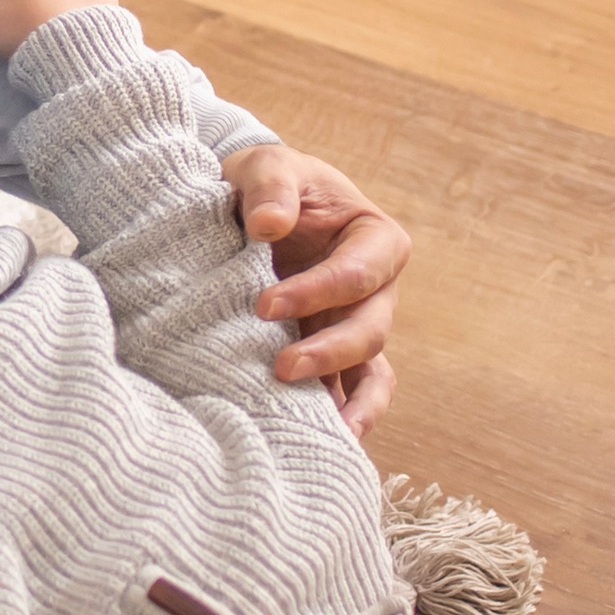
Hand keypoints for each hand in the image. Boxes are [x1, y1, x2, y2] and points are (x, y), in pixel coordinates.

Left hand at [221, 145, 409, 433]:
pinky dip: (339, 422)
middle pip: (370, 330)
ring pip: (369, 375)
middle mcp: (373, 292)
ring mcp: (353, 330)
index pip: (359, 272)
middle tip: (280, 368)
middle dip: (331, 352)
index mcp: (372, 239)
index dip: (319, 291)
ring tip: (322, 435)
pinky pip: (348, 397)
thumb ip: (270, 186)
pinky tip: (319, 448)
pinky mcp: (329, 359)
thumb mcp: (264, 166)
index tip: (263, 305)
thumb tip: (269, 225)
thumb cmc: (263, 185)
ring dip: (347, 404)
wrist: (240, 213)